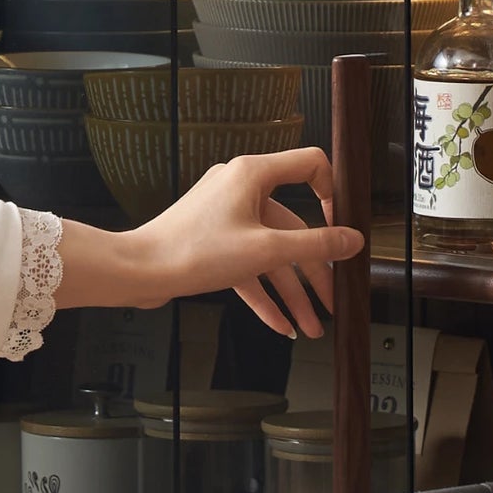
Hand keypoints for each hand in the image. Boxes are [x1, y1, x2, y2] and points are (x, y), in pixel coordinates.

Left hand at [54, 149, 363, 336]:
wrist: (139, 272)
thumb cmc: (195, 251)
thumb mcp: (267, 250)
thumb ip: (316, 245)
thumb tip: (354, 240)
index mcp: (253, 174)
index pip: (310, 165)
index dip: (333, 192)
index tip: (342, 227)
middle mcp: (241, 189)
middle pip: (295, 227)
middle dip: (314, 272)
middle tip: (332, 302)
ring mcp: (227, 216)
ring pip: (272, 254)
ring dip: (292, 293)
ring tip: (311, 327)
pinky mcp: (214, 241)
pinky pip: (248, 266)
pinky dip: (264, 294)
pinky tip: (281, 326)